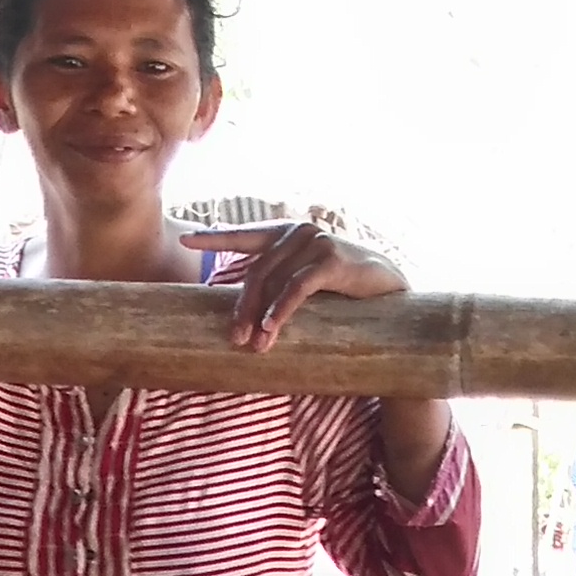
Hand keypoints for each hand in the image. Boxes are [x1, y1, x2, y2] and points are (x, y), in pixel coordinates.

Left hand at [183, 218, 405, 346]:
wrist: (389, 286)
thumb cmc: (344, 287)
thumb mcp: (306, 279)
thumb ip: (279, 280)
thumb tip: (245, 307)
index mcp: (286, 233)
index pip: (244, 235)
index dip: (215, 238)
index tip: (186, 240)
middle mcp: (297, 231)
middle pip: (256, 271)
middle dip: (242, 307)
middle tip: (234, 338)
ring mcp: (315, 242)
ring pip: (273, 281)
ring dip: (260, 316)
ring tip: (254, 344)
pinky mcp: (331, 259)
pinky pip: (297, 288)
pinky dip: (281, 310)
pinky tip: (270, 327)